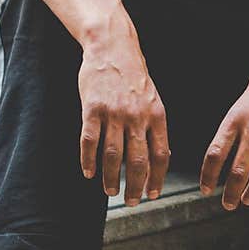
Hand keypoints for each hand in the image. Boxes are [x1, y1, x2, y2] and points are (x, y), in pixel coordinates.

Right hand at [78, 25, 169, 206]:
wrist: (112, 47)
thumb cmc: (133, 77)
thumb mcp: (153, 100)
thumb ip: (154, 127)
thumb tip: (159, 159)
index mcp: (157, 115)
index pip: (161, 155)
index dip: (157, 178)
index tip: (152, 195)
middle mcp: (137, 117)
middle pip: (138, 161)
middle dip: (135, 186)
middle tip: (131, 202)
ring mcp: (114, 113)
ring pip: (113, 155)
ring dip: (111, 178)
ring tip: (110, 191)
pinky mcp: (92, 109)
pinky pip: (89, 141)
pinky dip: (88, 161)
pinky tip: (88, 173)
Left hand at [200, 49, 248, 208]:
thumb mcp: (240, 102)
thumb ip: (233, 128)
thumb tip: (223, 154)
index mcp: (235, 119)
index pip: (216, 153)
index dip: (209, 175)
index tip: (206, 188)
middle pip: (239, 170)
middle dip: (231, 192)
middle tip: (227, 204)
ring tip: (248, 200)